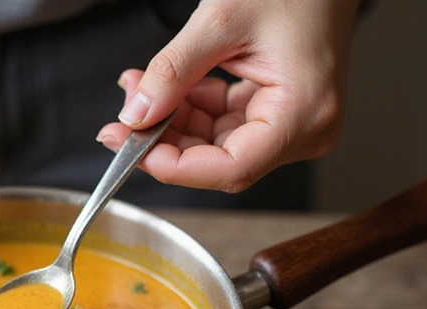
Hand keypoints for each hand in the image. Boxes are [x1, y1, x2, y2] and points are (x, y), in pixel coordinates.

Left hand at [97, 0, 360, 192]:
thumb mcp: (220, 21)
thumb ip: (173, 72)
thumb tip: (136, 115)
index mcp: (303, 115)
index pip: (231, 168)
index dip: (175, 167)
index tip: (133, 149)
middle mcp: (304, 130)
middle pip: (218, 161)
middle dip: (165, 140)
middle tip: (123, 119)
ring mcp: (290, 125)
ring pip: (214, 146)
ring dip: (172, 122)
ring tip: (141, 88)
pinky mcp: (275, 114)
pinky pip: (222, 126)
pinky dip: (190, 110)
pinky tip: (168, 88)